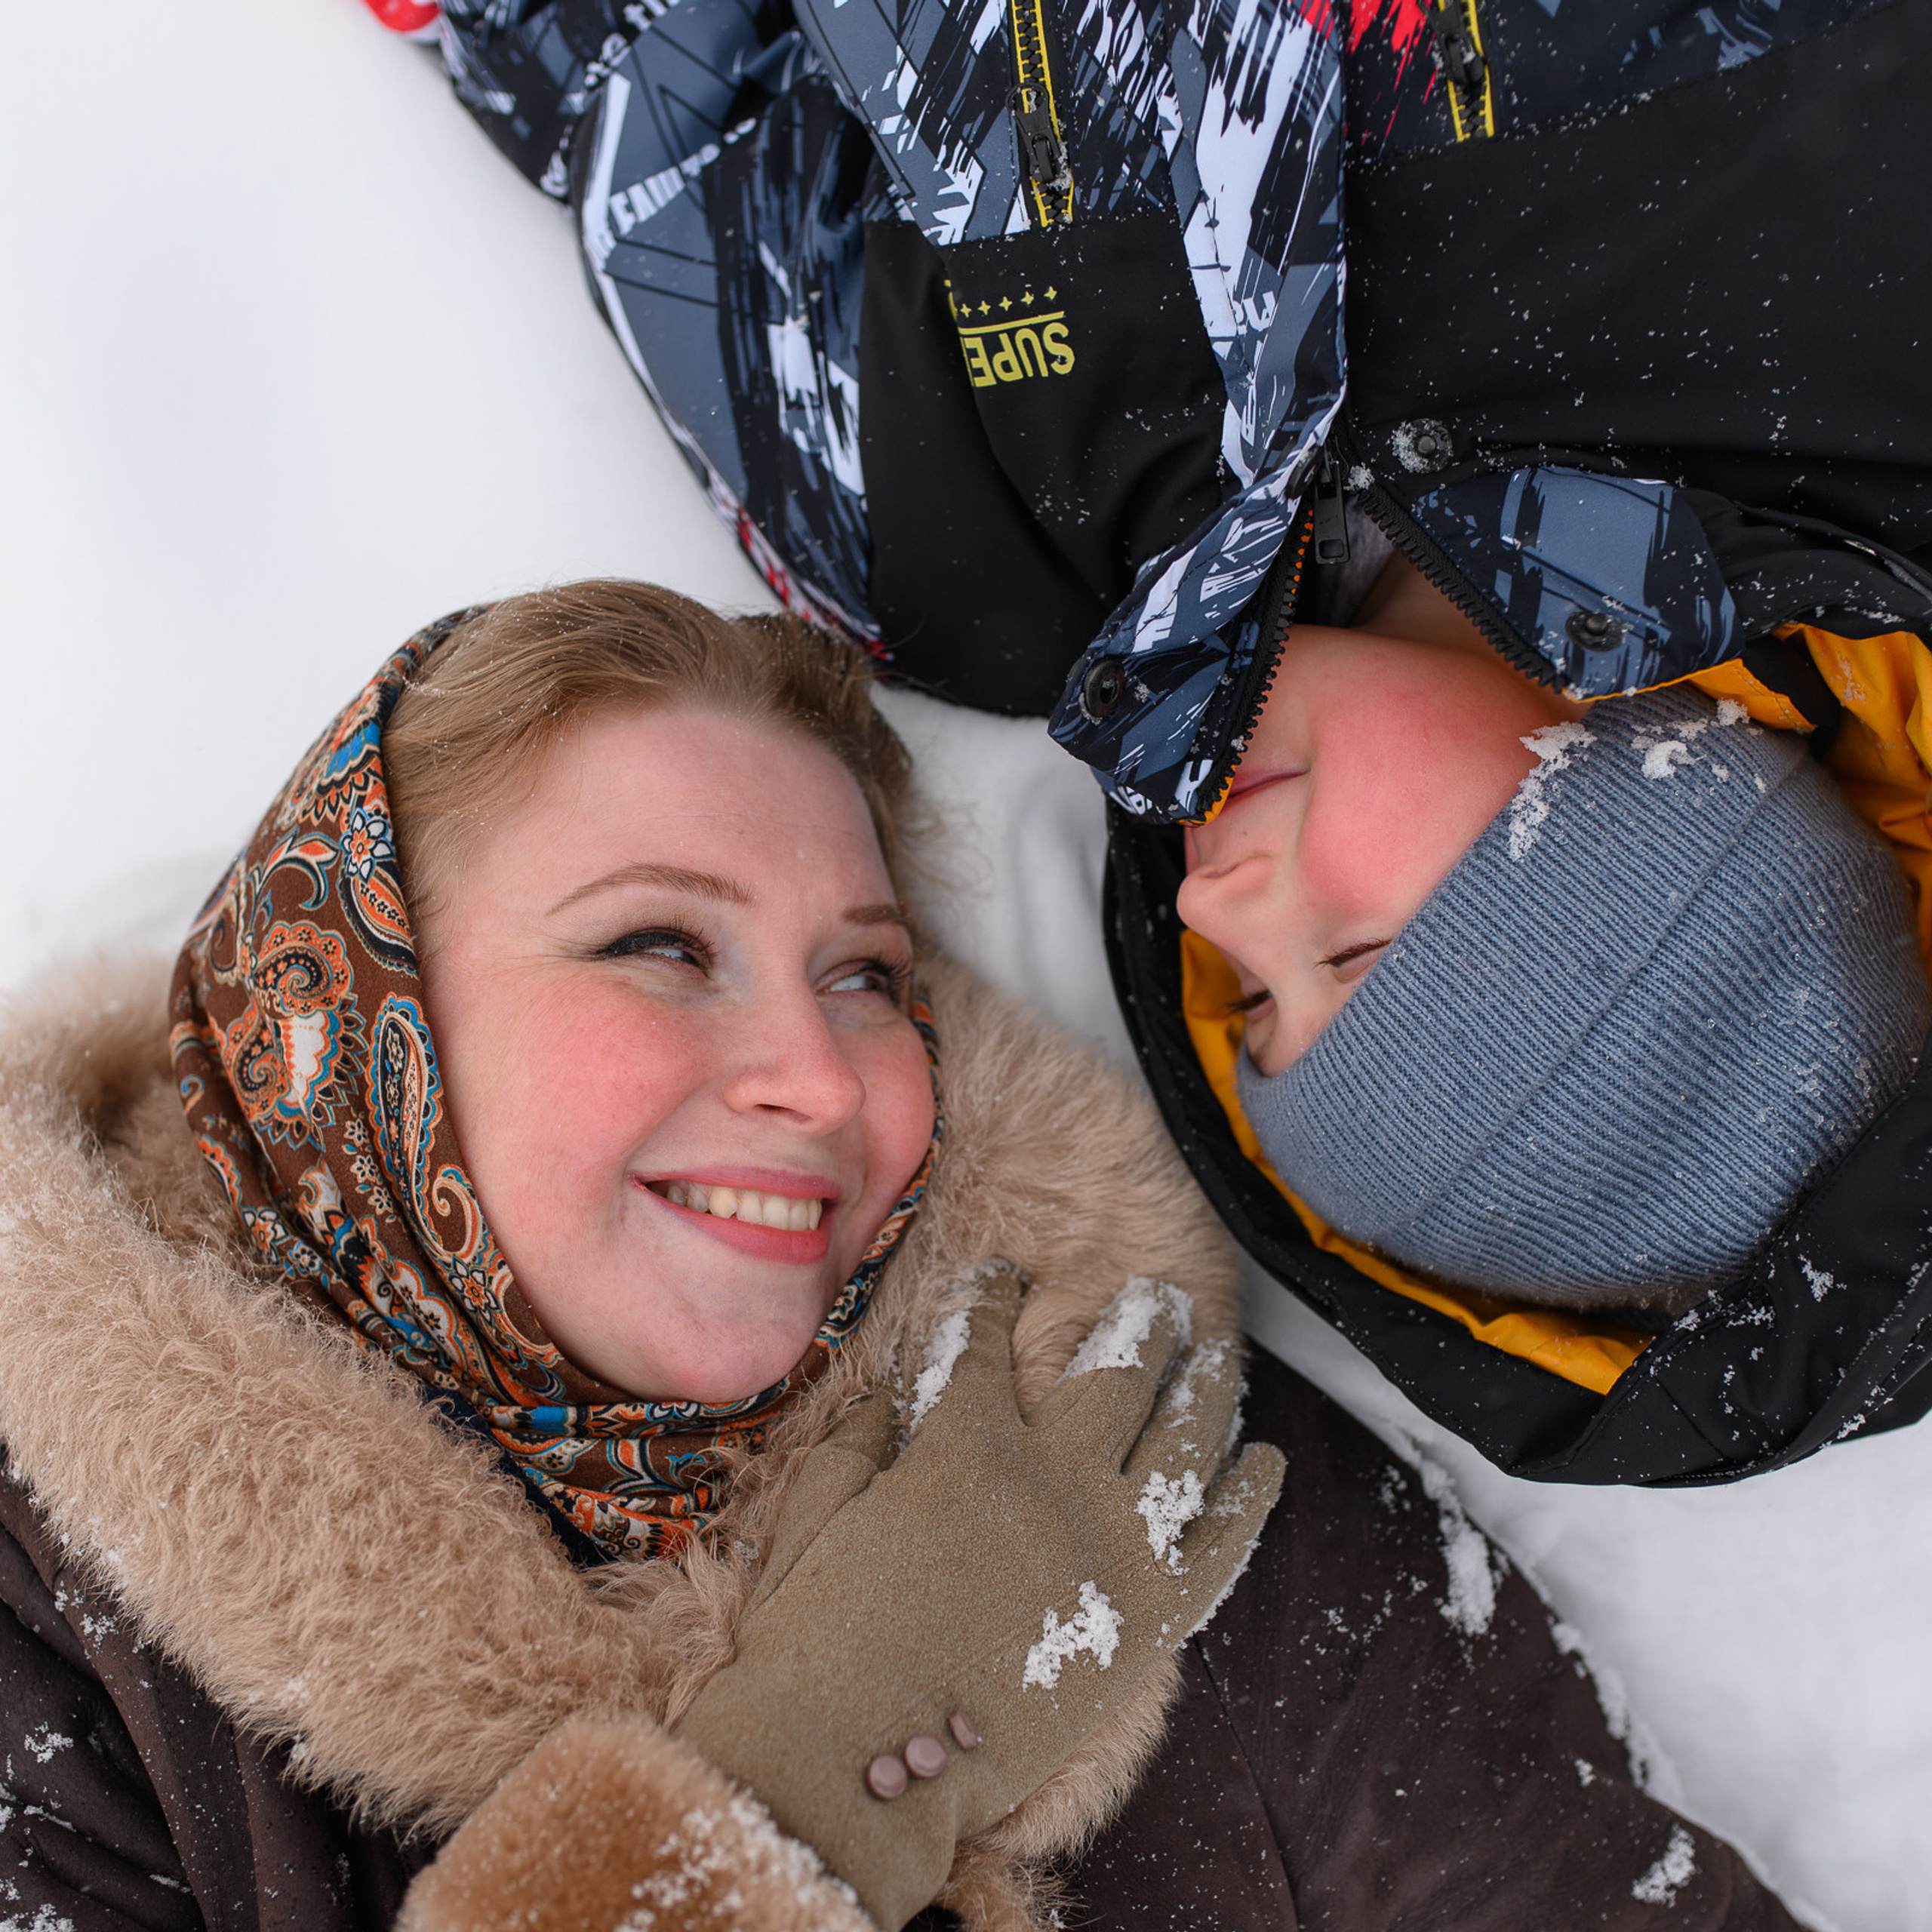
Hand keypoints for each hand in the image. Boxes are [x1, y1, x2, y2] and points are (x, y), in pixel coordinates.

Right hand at [674, 1272, 1284, 1929]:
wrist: (861, 1769)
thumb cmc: (814, 1643)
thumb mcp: (816, 1513)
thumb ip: (857, 1439)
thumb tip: (887, 1394)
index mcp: (963, 1442)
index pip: (983, 1338)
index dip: (990, 1297)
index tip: (1002, 1275)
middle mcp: (1051, 1474)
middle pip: (1119, 1367)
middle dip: (1139, 1319)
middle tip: (1155, 1297)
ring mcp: (1111, 1545)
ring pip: (1187, 1436)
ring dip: (1206, 1381)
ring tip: (1215, 1350)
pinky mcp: (1151, 1619)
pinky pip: (1224, 1545)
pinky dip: (1252, 1497)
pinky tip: (1266, 1460)